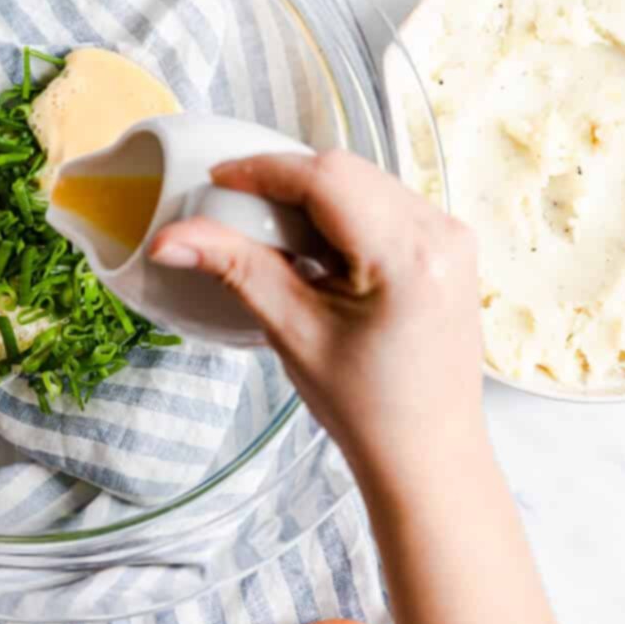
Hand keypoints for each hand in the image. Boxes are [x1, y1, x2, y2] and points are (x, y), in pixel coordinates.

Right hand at [149, 151, 485, 487]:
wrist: (425, 453)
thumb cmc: (365, 406)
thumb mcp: (292, 332)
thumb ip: (235, 268)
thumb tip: (170, 237)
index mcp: (407, 256)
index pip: (327, 179)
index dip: (265, 170)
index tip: (218, 181)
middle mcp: (442, 234)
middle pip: (348, 172)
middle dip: (288, 182)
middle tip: (240, 210)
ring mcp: (454, 237)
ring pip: (368, 182)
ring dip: (317, 197)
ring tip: (279, 237)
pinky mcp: (452, 247)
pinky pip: (388, 203)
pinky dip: (346, 213)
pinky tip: (320, 251)